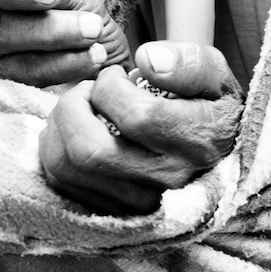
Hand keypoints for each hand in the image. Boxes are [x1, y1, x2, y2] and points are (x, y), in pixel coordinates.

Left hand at [38, 41, 243, 213]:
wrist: (215, 153)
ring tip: (81, 106)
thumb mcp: (215, 76)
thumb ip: (189, 62)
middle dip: (74, 106)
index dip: (112, 87)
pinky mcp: (109, 211)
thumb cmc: (208, 106)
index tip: (117, 75)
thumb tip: (146, 60)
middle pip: (91, 151)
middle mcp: (167, 180)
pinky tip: (75, 130)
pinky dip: (54, 147)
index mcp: (197, 142)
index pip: (138, 117)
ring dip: (60, 125)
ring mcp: (136, 203)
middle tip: (90, 90)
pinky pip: (59, 181)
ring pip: (67, 167)